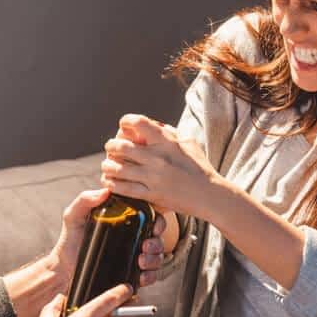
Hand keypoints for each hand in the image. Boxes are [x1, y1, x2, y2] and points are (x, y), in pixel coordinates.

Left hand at [49, 189, 165, 290]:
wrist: (63, 269)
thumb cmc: (69, 239)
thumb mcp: (74, 216)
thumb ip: (85, 200)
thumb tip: (106, 191)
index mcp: (124, 222)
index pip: (150, 219)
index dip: (158, 222)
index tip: (154, 228)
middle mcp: (132, 239)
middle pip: (158, 239)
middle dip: (157, 243)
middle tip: (145, 247)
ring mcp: (133, 258)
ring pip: (157, 258)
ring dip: (155, 260)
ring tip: (140, 262)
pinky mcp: (131, 276)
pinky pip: (149, 276)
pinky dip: (150, 276)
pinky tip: (141, 276)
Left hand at [101, 113, 220, 220]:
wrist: (209, 195)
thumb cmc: (200, 168)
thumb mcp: (189, 143)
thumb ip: (170, 133)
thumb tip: (154, 126)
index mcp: (167, 142)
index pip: (140, 123)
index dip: (126, 121)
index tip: (122, 124)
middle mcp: (158, 158)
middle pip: (121, 146)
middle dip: (111, 146)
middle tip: (110, 148)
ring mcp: (153, 177)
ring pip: (118, 168)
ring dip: (108, 166)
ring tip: (107, 165)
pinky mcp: (152, 194)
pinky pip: (124, 188)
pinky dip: (112, 184)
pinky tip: (109, 181)